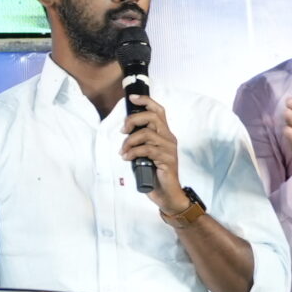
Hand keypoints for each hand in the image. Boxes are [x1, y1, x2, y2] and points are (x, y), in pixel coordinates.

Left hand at [121, 91, 186, 212]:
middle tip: (122, 131)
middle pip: (153, 116)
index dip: (146, 101)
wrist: (166, 194)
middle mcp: (169, 138)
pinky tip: (127, 158)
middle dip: (133, 120)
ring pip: (147, 133)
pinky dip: (133, 152)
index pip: (159, 111)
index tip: (132, 98)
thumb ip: (140, 141)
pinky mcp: (167, 159)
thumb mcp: (145, 153)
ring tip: (123, 151)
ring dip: (130, 141)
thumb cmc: (154, 173)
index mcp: (164, 134)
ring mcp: (169, 149)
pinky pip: (147, 150)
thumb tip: (125, 130)